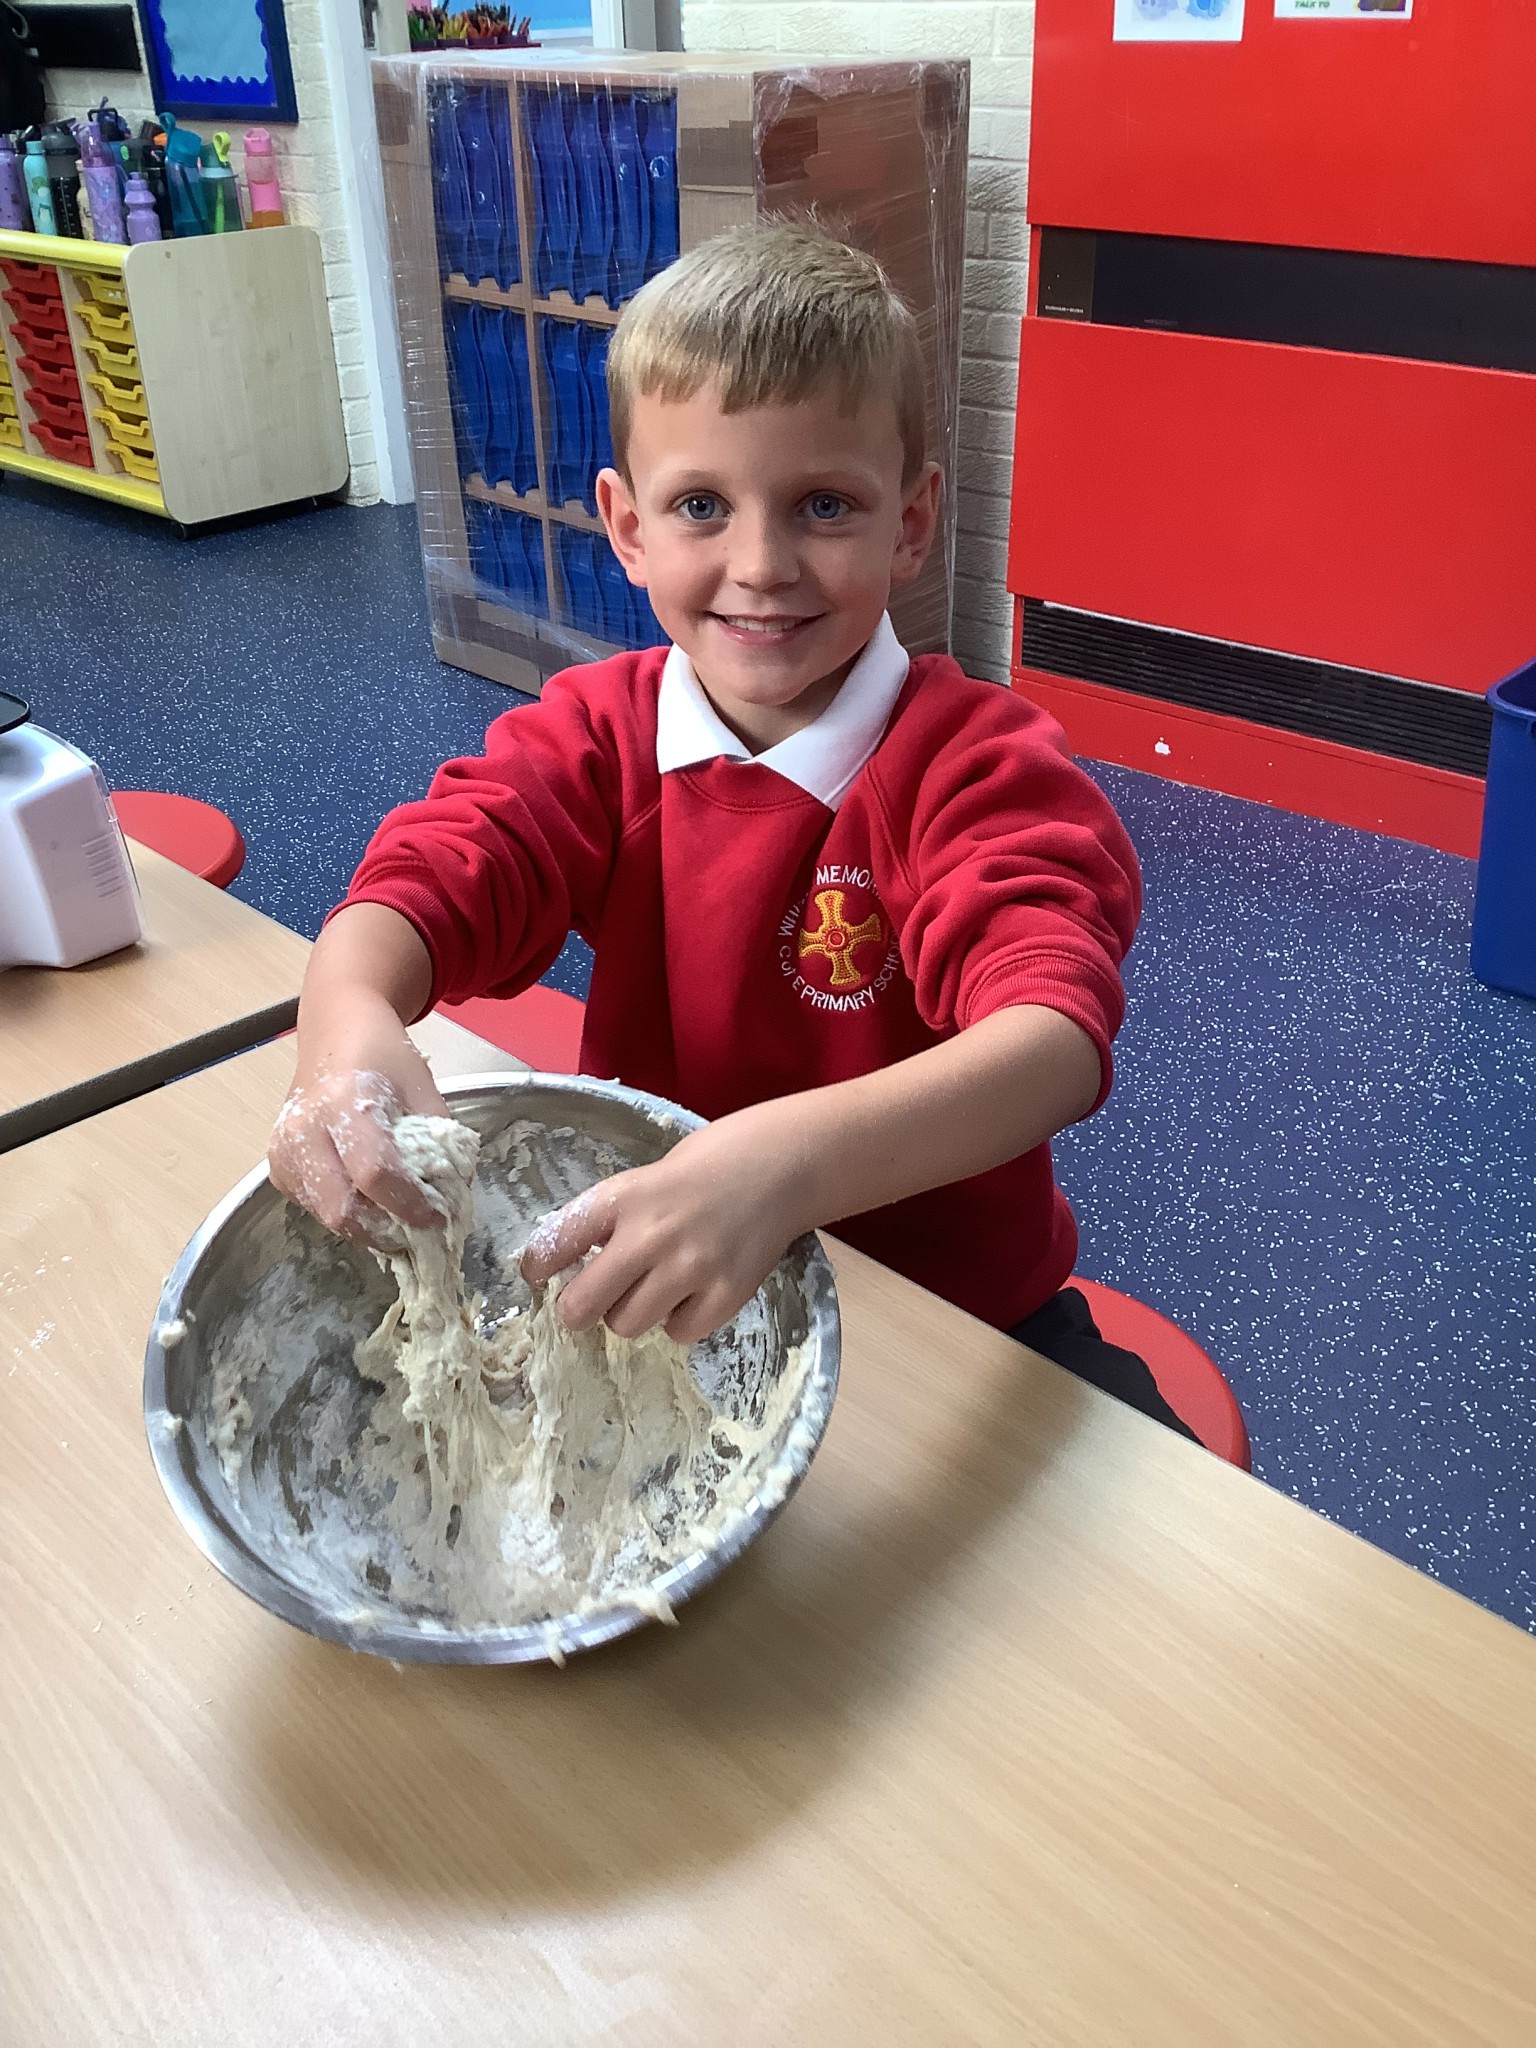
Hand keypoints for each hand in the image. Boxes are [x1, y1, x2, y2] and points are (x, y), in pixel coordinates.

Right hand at [268, 992, 449, 1246]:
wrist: (337, 1031)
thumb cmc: (384, 1056)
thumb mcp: (423, 1089)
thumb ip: (439, 1143)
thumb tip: (452, 1196)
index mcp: (344, 1101)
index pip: (375, 1174)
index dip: (410, 1205)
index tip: (438, 1217)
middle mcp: (304, 1127)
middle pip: (341, 1207)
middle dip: (384, 1230)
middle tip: (415, 1230)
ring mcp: (283, 1147)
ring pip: (324, 1214)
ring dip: (364, 1226)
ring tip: (395, 1217)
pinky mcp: (276, 1162)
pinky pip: (310, 1205)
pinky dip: (342, 1211)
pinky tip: (365, 1198)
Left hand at [521, 1109, 808, 1345]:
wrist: (780, 1165)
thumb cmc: (704, 1169)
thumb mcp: (645, 1180)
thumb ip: (611, 1220)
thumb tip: (568, 1268)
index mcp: (622, 1197)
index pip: (555, 1243)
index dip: (538, 1266)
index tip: (539, 1274)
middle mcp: (651, 1233)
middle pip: (581, 1305)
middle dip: (577, 1309)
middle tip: (589, 1303)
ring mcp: (691, 1267)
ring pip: (626, 1325)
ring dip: (632, 1313)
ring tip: (655, 1286)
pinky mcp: (727, 1294)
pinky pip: (678, 1332)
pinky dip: (679, 1319)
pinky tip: (693, 1291)